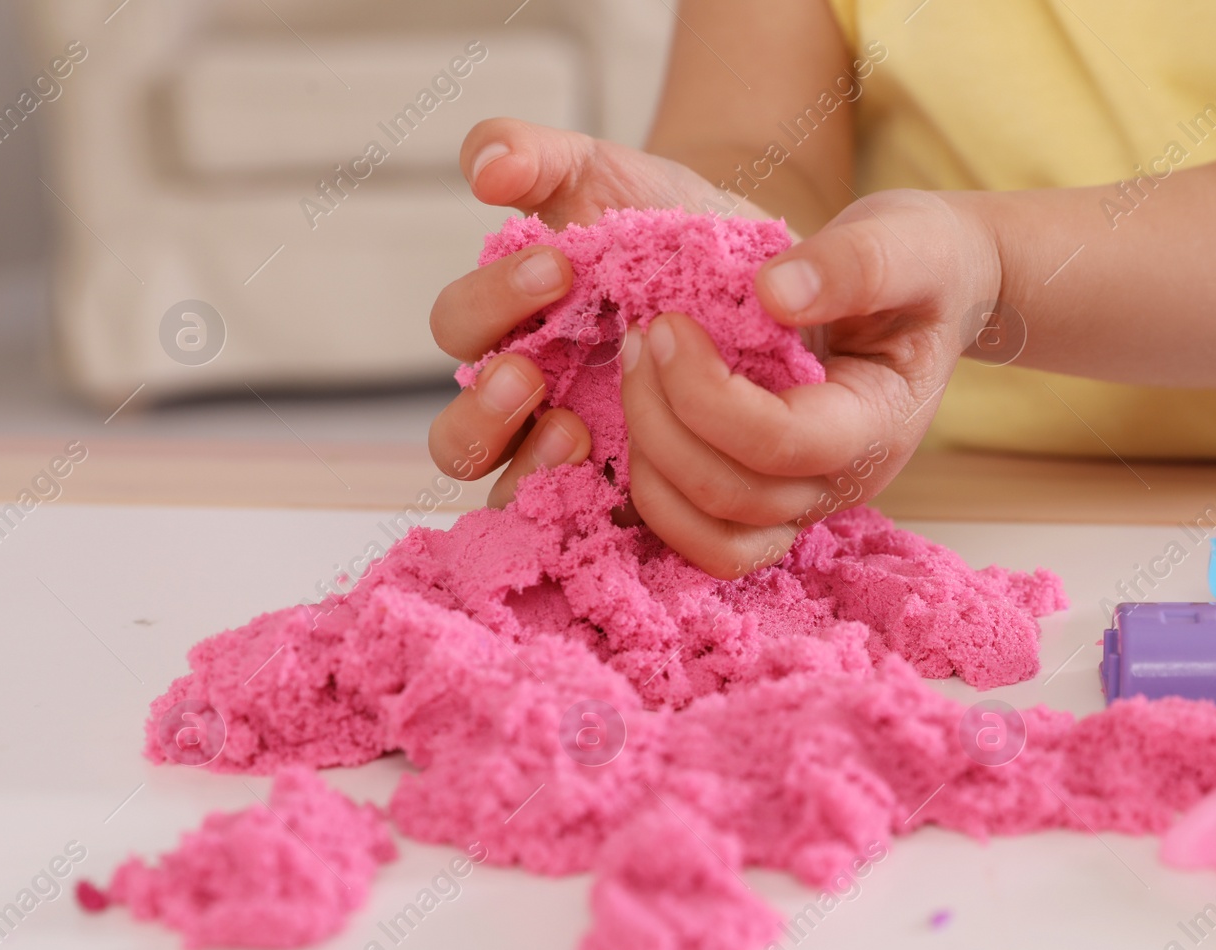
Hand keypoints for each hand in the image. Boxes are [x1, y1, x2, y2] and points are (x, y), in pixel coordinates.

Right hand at [428, 119, 765, 503]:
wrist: (759, 273)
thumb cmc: (666, 224)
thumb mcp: (603, 175)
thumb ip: (533, 155)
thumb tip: (484, 170)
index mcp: (509, 328)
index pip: (459, 328)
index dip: (490, 301)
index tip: (557, 264)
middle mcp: (529, 405)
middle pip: (456, 438)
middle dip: (483, 410)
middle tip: (529, 373)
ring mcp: (575, 460)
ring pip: (511, 497)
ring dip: (528, 468)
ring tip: (576, 432)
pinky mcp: (630, 496)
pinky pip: (590, 526)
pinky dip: (594, 507)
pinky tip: (627, 474)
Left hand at [621, 188, 1002, 578]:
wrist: (937, 295)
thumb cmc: (922, 263)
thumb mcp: (905, 242)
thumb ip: (854, 264)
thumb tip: (773, 293)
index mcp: (877, 425)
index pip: (778, 443)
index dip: (704, 391)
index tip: (668, 322)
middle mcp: (842, 482)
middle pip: (731, 494)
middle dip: (662, 418)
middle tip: (639, 337)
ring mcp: (805, 501)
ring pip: (710, 535)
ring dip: (652, 463)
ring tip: (636, 374)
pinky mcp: (771, 500)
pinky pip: (704, 538)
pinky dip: (660, 493)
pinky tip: (645, 417)